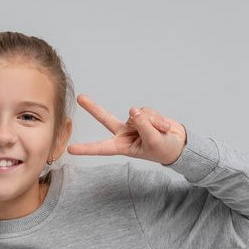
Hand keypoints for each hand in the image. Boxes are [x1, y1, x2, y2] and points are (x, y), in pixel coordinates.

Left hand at [67, 94, 186, 165]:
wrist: (178, 144)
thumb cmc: (164, 149)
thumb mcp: (154, 142)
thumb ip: (143, 126)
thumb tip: (133, 110)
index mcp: (122, 147)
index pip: (101, 148)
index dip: (86, 149)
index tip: (71, 150)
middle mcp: (123, 134)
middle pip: (105, 118)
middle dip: (93, 108)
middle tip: (80, 97)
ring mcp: (132, 123)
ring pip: (137, 114)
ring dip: (152, 121)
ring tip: (161, 131)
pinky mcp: (141, 115)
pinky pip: (146, 110)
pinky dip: (157, 118)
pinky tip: (163, 125)